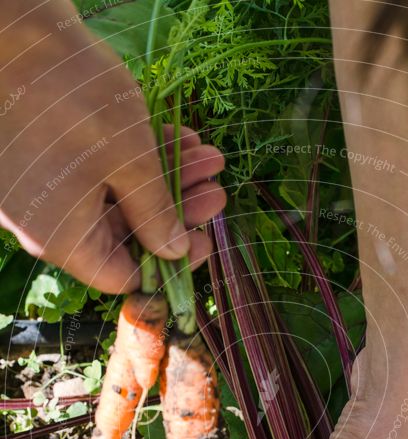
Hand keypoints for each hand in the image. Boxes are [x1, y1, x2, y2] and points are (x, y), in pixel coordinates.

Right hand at [0, 1, 224, 292]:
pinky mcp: (47, 156)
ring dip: (166, 178)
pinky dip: (138, 158)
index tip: (204, 239)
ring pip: (117, 197)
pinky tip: (179, 139)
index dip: (168, 263)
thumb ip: (156, 213)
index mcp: (62, 238)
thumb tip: (174, 252)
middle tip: (217, 191)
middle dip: (177, 210)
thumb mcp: (130, 160)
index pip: (121, 275)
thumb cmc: (70, 97)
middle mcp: (47, 222)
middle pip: (124, 233)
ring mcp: (44, 188)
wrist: (13, 25)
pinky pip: (99, 170)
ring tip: (208, 158)